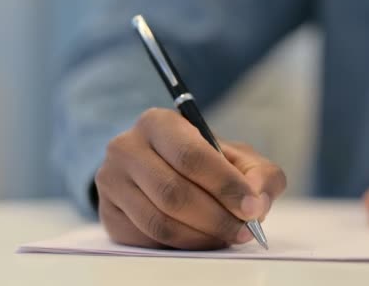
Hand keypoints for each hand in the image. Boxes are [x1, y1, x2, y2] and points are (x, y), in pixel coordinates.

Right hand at [95, 108, 285, 249]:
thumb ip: (260, 174)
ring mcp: (111, 181)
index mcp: (158, 122)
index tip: (251, 208)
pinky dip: (181, 245)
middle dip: (216, 218)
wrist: (162, 167)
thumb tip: (256, 203)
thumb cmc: (206, 161)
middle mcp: (126, 147)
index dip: (225, 186)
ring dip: (201, 236)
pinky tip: (201, 238)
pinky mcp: (108, 213)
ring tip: (226, 236)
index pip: (191, 156)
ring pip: (159, 222)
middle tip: (243, 230)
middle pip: (174, 193)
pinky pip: (147, 239)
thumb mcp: (238, 157)